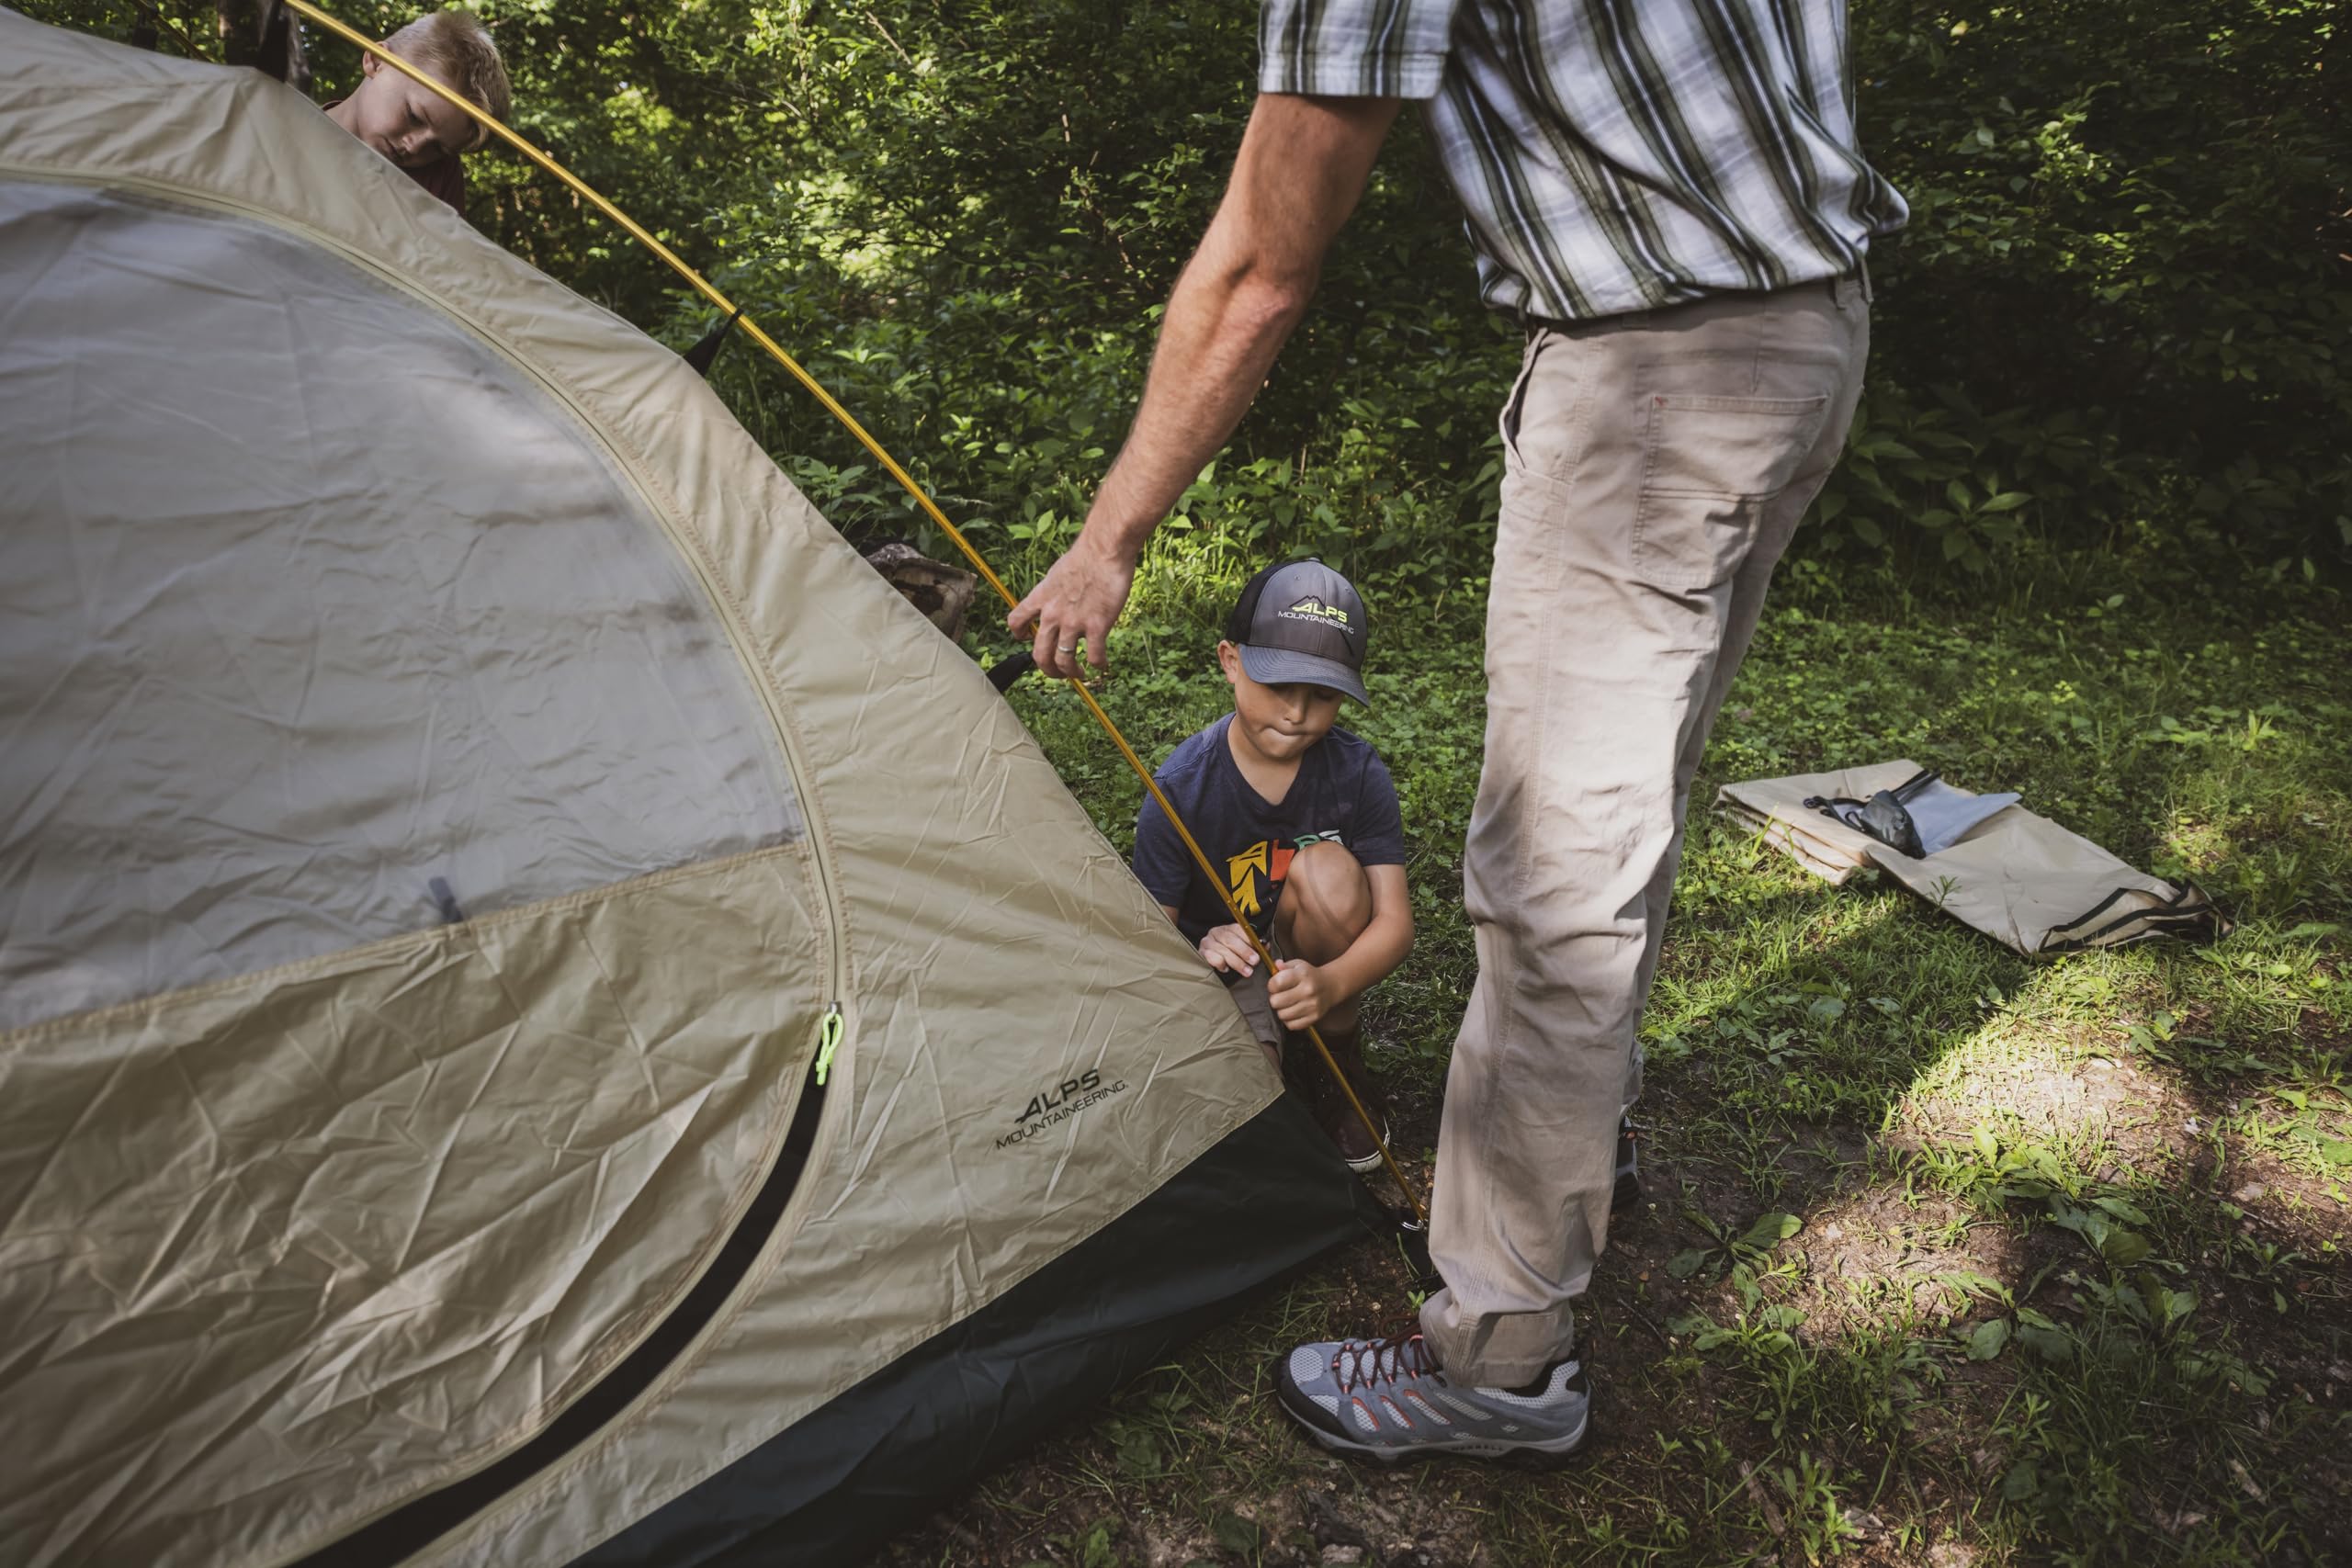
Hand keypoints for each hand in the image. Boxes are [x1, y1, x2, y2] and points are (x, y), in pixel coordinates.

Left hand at [1008, 534, 1135, 679]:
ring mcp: (1074, 623)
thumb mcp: (1057, 573)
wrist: (1104, 550)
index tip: (1027, 640)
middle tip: (1057, 672)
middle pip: (1039, 654)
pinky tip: (1102, 664)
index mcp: (1040, 598)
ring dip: (1071, 673)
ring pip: (1064, 662)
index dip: (1019, 634)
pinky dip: (1097, 665)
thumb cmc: (1085, 557)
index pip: (1016, 621)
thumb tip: (1057, 601)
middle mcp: (1052, 614)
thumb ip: (1053, 592)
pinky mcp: (1097, 626)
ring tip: (1079, 673)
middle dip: (1047, 670)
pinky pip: (1094, 657)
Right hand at [1197, 923, 1258, 975]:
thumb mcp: (1242, 947)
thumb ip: (1254, 946)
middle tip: (1254, 961)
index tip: (1259, 949)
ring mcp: (1208, 942)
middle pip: (1231, 940)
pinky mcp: (1202, 953)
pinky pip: (1212, 958)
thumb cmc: (1230, 953)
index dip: (1249, 939)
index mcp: (1229, 928)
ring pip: (1223, 950)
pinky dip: (1221, 964)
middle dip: (1244, 951)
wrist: (1210, 960)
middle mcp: (1217, 932)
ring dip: (1237, 962)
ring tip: (1247, 971)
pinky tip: (1226, 968)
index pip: (1239, 929)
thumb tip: (1266, 946)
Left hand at [1267, 958, 1339, 1029]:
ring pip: (1282, 1015)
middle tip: (1279, 996)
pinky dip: (1289, 1020)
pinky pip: (1291, 1025)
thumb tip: (1276, 965)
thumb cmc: (1310, 975)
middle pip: (1276, 1002)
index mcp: (1302, 975)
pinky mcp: (1314, 1017)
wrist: (1331, 986)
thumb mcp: (1298, 965)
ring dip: (1281, 1010)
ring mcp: (1312, 1005)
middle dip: (1274, 999)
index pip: (1276, 983)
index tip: (1275, 985)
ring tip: (1286, 1004)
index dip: (1271, 985)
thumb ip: (1284, 966)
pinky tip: (1292, 1012)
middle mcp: (1308, 990)